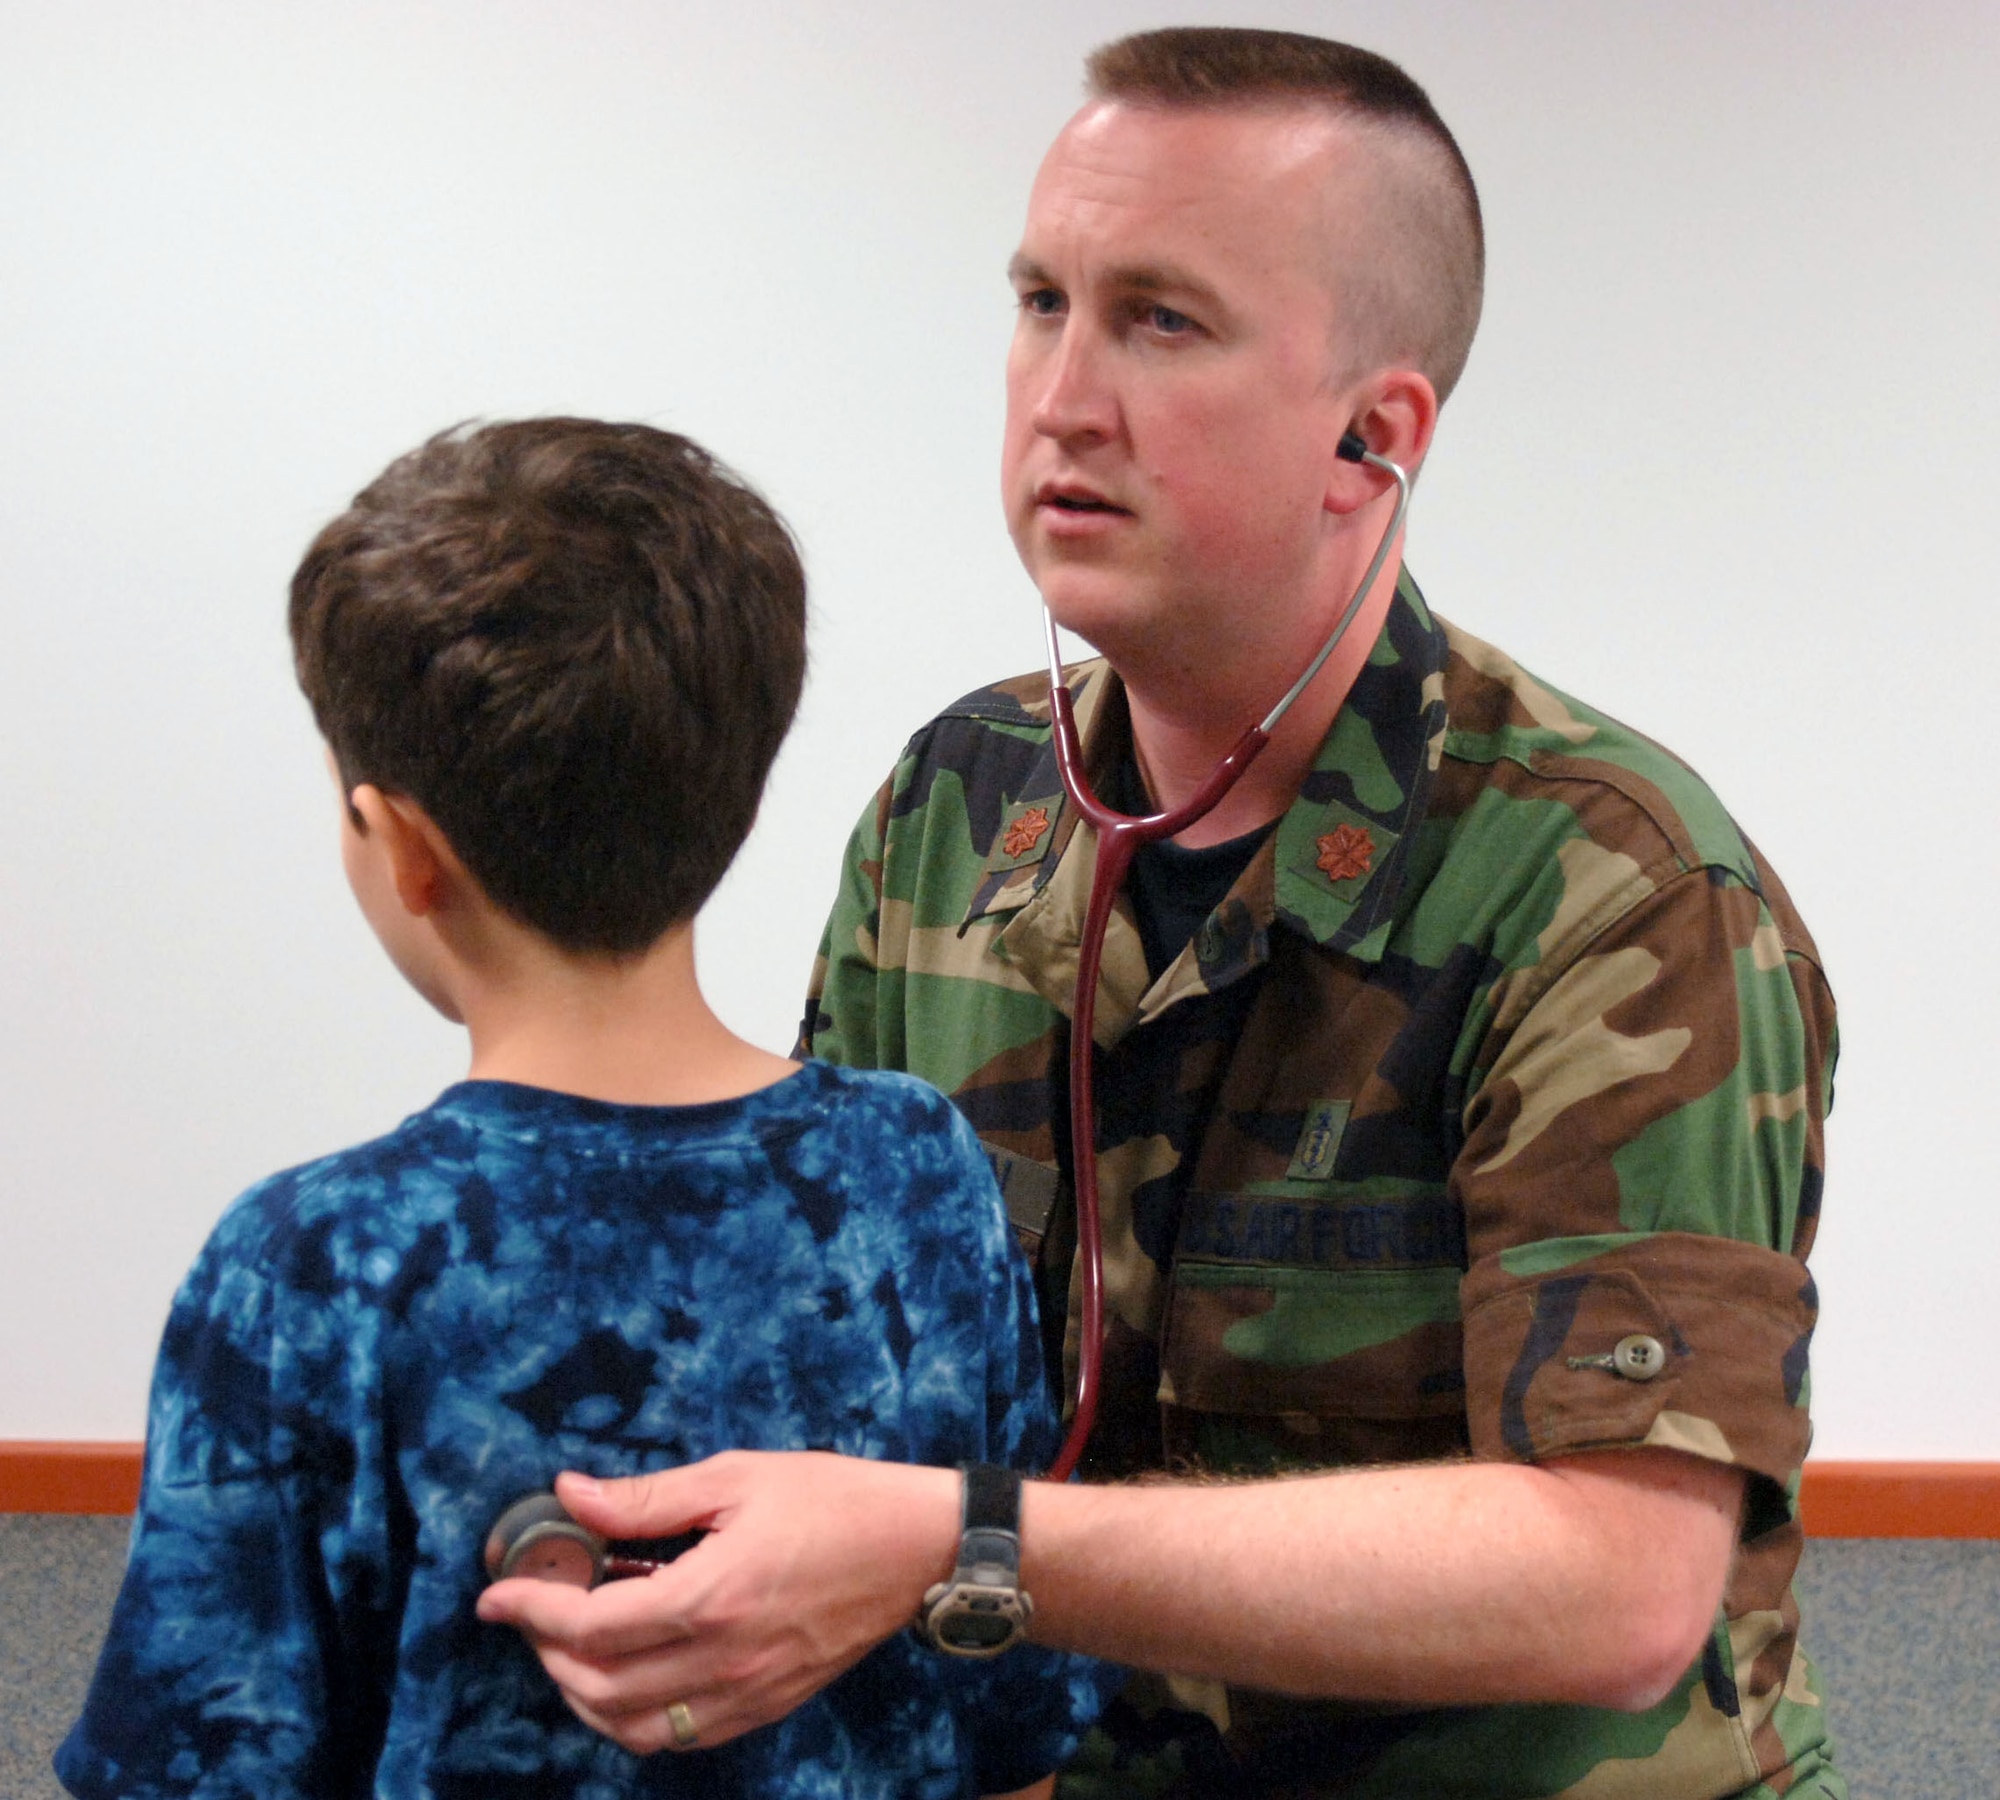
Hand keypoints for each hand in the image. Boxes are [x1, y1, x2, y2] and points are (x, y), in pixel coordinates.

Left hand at [476, 1450, 958, 1753]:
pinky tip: (630, 1677)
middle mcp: (723, 1659)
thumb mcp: (736, 1477)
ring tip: (572, 1649)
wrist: (916, 1547)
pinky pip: (681, 1737)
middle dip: (547, 1653)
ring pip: (633, 1729)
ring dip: (583, 1697)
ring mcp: (747, 1692)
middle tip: (534, 1610)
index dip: (531, 1610)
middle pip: (598, 1687)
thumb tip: (570, 1494)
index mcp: (710, 1596)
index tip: (498, 1593)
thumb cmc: (832, 1499)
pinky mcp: (767, 1705)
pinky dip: (635, 1720)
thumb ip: (647, 1497)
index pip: (590, 1627)